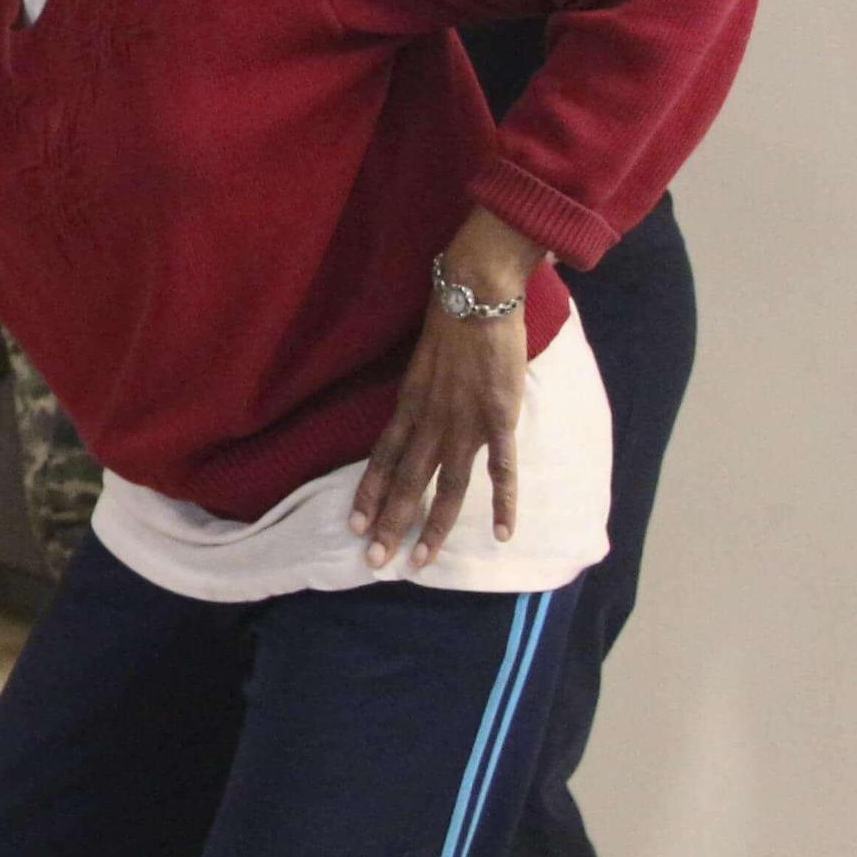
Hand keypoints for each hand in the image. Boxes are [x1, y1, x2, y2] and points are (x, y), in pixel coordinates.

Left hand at [349, 211, 541, 568]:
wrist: (475, 293)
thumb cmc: (451, 321)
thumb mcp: (423, 363)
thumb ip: (421, 393)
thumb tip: (417, 412)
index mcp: (409, 406)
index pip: (382, 459)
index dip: (368, 494)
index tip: (353, 526)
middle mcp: (430, 420)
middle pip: (406, 482)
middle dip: (389, 523)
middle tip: (375, 562)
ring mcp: (465, 422)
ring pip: (445, 486)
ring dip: (433, 526)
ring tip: (421, 560)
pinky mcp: (499, 417)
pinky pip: (501, 468)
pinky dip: (503, 502)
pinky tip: (502, 532)